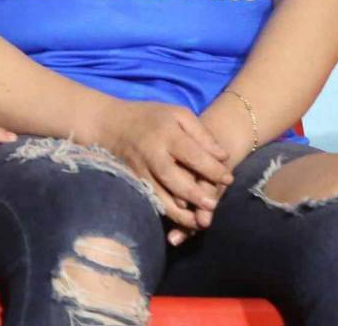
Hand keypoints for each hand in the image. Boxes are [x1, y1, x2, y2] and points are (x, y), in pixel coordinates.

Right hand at [87, 99, 232, 232]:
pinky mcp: (133, 182)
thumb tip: (223, 157)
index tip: (229, 179)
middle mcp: (151, 153)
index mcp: (165, 133)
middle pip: (174, 178)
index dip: (212, 169)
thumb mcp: (178, 114)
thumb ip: (201, 134)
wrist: (109, 124)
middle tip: (213, 205)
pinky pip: (150, 200)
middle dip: (194, 194)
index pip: (192, 154)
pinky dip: (164, 212)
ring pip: (160, 195)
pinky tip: (179, 220)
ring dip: (180, 212)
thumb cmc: (150, 117)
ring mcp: (139, 170)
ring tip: (199, 223)